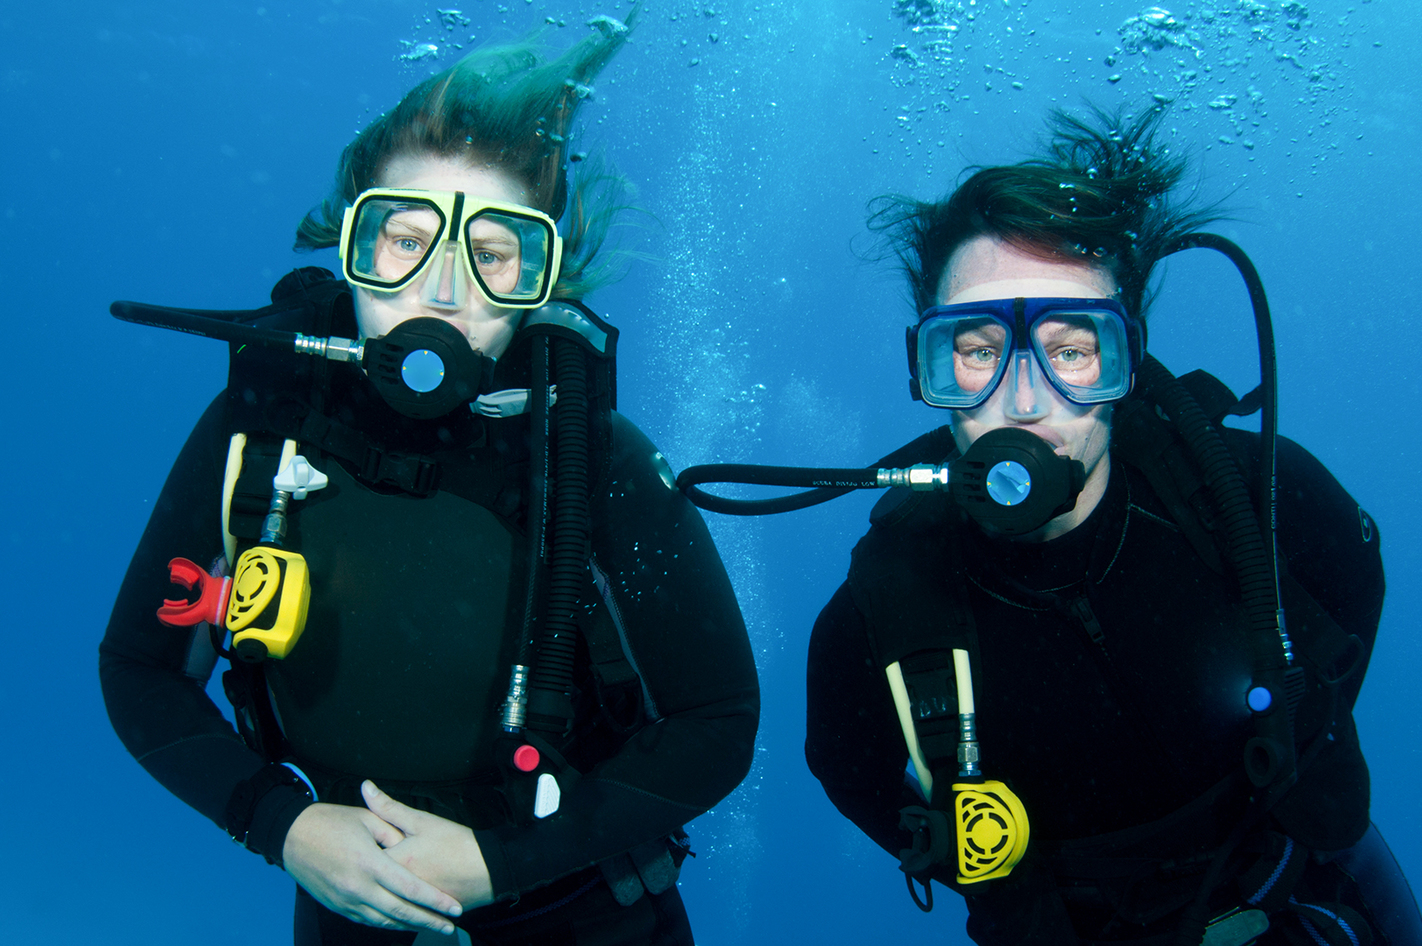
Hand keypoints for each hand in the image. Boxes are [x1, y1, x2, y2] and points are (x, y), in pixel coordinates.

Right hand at [282, 801, 464, 932]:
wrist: (291, 836)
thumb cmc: (330, 822)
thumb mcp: (367, 819)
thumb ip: (394, 831)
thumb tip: (413, 845)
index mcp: (369, 863)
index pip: (410, 888)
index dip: (435, 901)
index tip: (454, 908)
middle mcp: (358, 887)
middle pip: (401, 912)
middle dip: (429, 921)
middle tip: (450, 926)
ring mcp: (346, 900)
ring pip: (384, 922)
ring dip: (410, 926)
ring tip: (432, 927)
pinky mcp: (337, 906)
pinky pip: (367, 921)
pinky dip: (388, 924)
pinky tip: (401, 923)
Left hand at [362, 780, 495, 911]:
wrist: (489, 869)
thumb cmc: (457, 844)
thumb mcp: (421, 820)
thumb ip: (389, 807)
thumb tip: (366, 789)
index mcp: (395, 862)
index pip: (360, 857)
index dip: (354, 850)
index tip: (350, 845)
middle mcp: (397, 887)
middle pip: (368, 881)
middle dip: (362, 871)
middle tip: (357, 862)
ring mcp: (409, 903)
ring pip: (383, 899)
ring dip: (376, 891)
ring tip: (373, 883)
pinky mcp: (421, 913)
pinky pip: (400, 911)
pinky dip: (395, 904)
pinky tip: (395, 898)